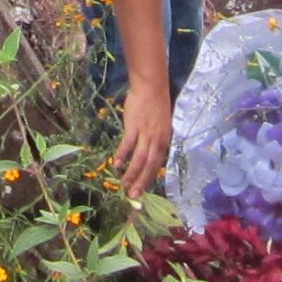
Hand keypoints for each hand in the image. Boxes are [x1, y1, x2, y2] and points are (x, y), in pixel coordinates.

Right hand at [114, 80, 173, 197]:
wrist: (151, 86)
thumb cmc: (155, 104)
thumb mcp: (161, 125)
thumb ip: (155, 140)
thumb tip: (148, 154)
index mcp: (165, 140)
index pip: (158, 164)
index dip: (149, 178)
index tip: (142, 190)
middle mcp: (158, 139)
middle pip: (150, 165)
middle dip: (141, 182)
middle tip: (133, 195)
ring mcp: (146, 133)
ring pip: (140, 158)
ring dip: (132, 173)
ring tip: (123, 184)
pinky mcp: (134, 126)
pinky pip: (128, 144)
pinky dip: (122, 155)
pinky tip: (117, 164)